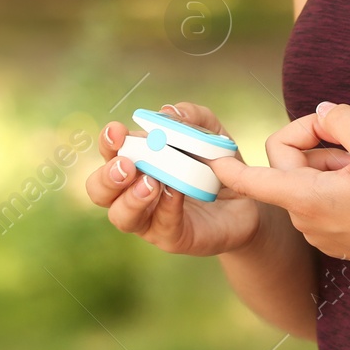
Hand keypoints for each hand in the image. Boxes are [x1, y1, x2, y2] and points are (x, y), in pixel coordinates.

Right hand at [87, 102, 313, 257]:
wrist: (250, 202)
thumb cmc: (219, 165)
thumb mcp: (211, 133)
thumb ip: (192, 116)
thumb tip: (168, 111)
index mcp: (137, 161)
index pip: (109, 153)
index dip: (107, 141)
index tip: (118, 130)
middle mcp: (133, 192)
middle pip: (99, 190)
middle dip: (108, 176)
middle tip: (128, 165)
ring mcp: (149, 218)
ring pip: (121, 216)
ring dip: (131, 198)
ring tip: (152, 182)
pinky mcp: (171, 238)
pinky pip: (160, 226)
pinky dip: (165, 207)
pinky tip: (176, 192)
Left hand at [208, 101, 349, 275]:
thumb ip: (341, 119)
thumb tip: (321, 111)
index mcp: (306, 198)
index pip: (250, 179)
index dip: (224, 165)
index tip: (202, 155)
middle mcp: (304, 219)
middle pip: (287, 161)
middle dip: (316, 143)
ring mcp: (317, 230)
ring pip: (307, 177)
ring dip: (331, 163)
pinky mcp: (332, 236)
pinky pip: (320, 196)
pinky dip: (338, 182)